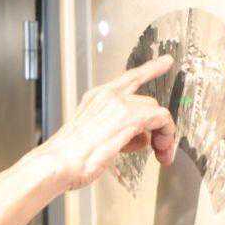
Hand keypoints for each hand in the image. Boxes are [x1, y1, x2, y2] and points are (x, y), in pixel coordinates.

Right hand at [35, 55, 175, 190]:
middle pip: (148, 101)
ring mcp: (118, 105)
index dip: (150, 68)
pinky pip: (161, 118)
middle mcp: (108, 96)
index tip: (165, 62)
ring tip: (161, 153)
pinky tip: (161, 150)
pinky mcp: (129, 117)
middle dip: (158, 125)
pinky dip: (166, 134)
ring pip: (156, 110)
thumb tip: (135, 136)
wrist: (57, 163)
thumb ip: (112, 129)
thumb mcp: (89, 135)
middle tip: (160, 147)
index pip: (129, 78)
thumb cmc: (69, 157)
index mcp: (96, 98)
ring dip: (163, 133)